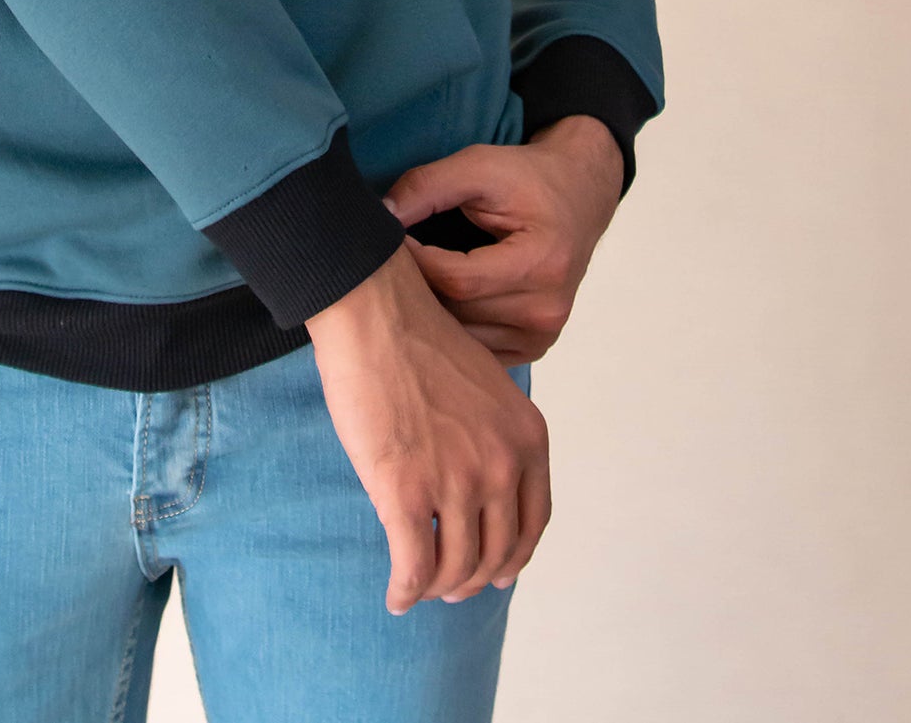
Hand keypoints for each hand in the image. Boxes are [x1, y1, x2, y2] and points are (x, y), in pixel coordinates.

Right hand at [304, 239, 550, 612]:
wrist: (377, 313)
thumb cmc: (420, 341)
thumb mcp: (486, 388)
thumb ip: (494, 436)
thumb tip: (483, 488)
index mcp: (526, 437)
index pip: (534, 522)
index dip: (514, 556)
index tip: (496, 571)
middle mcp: (502, 464)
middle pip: (497, 554)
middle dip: (471, 579)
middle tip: (450, 586)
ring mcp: (458, 481)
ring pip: (456, 569)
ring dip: (436, 588)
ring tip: (417, 587)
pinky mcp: (408, 493)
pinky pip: (414, 568)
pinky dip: (405, 592)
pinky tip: (395, 596)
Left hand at [381, 116, 622, 361]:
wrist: (578, 193)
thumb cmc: (528, 178)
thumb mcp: (478, 165)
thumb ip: (426, 187)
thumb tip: (379, 215)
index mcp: (542, 261)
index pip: (458, 280)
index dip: (416, 263)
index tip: (388, 244)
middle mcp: (548, 306)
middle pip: (459, 313)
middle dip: (417, 290)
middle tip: (386, 269)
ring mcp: (544, 333)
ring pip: (463, 339)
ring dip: (431, 315)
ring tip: (407, 287)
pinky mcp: (536, 345)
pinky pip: (478, 349)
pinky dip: (453, 331)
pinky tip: (436, 307)